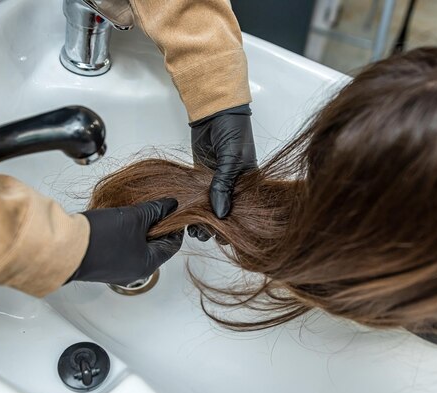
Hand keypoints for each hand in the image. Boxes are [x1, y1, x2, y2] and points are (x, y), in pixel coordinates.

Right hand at [67, 198, 182, 285]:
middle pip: (156, 246)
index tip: (174, 211)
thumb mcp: (134, 218)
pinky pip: (123, 248)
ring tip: (139, 210)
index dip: (176, 225)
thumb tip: (171, 205)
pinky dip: (127, 234)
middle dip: (157, 225)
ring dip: (141, 229)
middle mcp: (135, 272)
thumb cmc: (101, 237)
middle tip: (156, 207)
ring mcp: (118, 270)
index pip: (173, 245)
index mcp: (148, 265)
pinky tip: (122, 220)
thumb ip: (155, 210)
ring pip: (138, 246)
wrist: (65, 246)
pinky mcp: (104, 264)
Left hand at [189, 104, 256, 240]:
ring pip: (210, 207)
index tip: (222, 237)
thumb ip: (224, 186)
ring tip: (194, 230)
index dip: (234, 225)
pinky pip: (199, 197)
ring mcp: (217, 182)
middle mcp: (234, 185)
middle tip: (204, 235)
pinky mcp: (201, 178)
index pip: (243, 210)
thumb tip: (220, 214)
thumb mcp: (232, 159)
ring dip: (203, 220)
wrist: (213, 111)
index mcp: (249, 183)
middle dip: (216, 227)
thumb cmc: (232, 131)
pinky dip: (194, 208)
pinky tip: (187, 219)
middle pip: (226, 212)